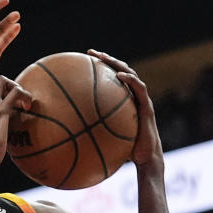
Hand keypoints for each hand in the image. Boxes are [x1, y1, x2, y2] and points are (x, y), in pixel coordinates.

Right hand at [0, 74, 31, 173]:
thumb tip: (2, 130)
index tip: (4, 100)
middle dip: (3, 81)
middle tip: (13, 96)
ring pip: (2, 79)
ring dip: (15, 85)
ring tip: (22, 101)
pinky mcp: (1, 111)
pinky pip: (16, 92)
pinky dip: (25, 95)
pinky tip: (28, 108)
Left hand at [87, 49, 163, 168]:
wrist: (145, 159)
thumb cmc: (124, 151)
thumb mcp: (103, 139)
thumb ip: (89, 132)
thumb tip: (64, 136)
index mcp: (123, 102)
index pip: (112, 80)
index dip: (100, 69)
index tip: (83, 62)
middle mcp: (133, 98)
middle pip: (120, 71)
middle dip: (106, 60)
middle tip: (90, 52)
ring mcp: (142, 101)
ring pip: (131, 75)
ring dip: (117, 64)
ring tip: (103, 57)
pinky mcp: (148, 107)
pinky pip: (140, 89)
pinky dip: (130, 80)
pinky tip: (119, 76)